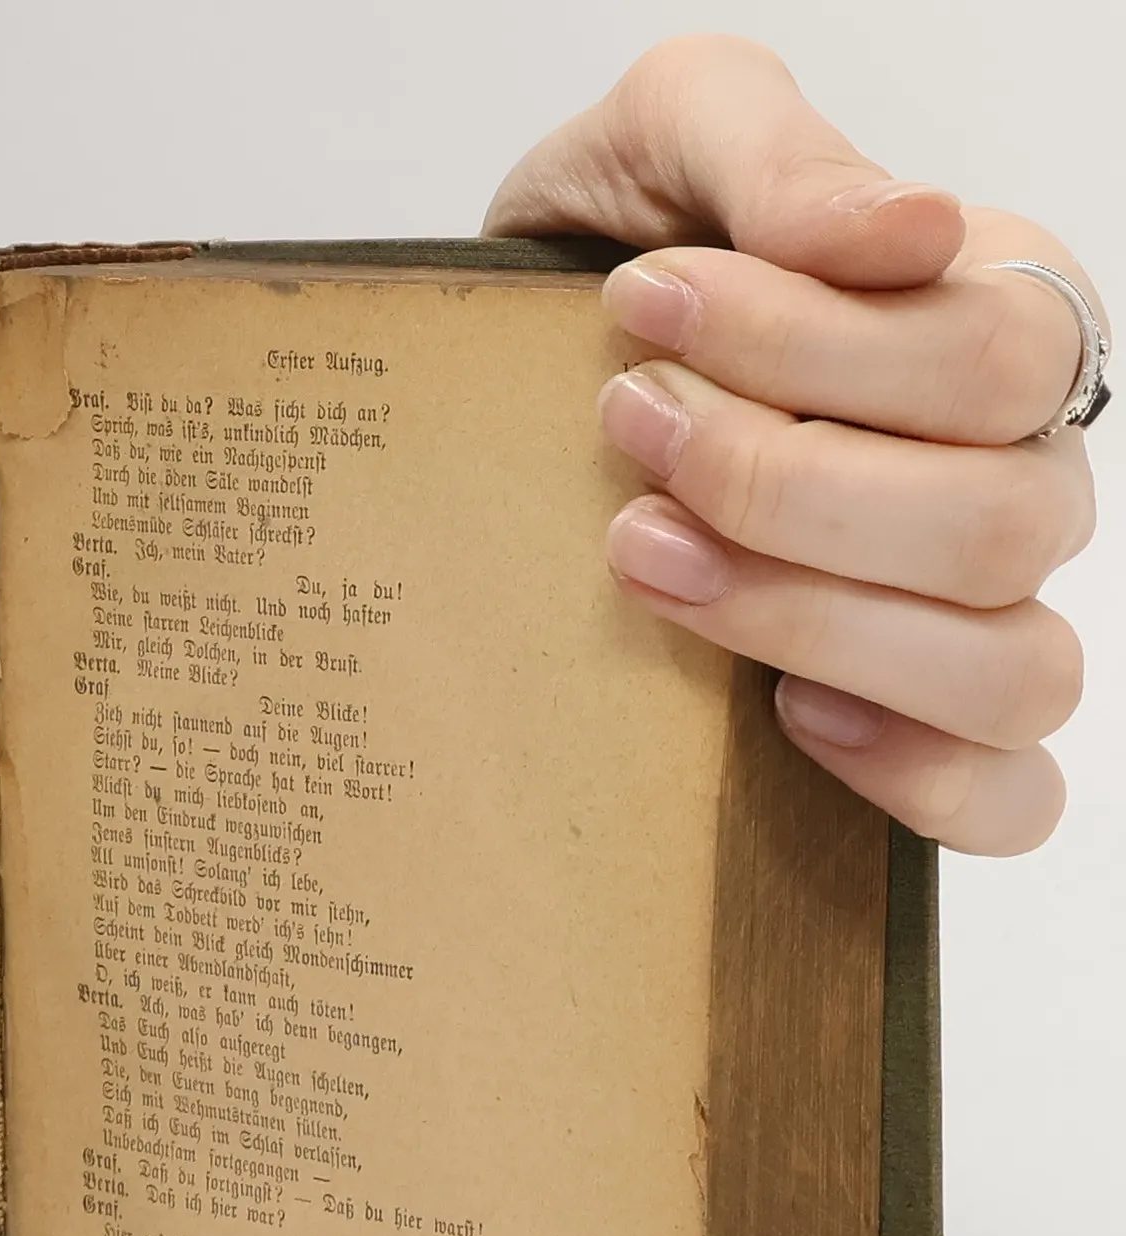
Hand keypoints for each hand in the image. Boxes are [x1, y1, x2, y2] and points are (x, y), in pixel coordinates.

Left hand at [488, 34, 1100, 855]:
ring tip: (644, 560)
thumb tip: (918, 229)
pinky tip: (784, 713)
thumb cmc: (618, 264)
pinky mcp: (922, 728)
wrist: (520, 388)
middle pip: (1002, 522)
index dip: (810, 346)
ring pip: (1014, 668)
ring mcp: (978, 612)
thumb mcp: (667, 142)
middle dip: (784, 491)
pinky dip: (915, 777)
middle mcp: (1014, 473)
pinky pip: (1009, 795)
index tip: (642, 309)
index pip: (987, 358)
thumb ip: (776, 153)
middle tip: (626, 436)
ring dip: (815, 624)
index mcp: (994, 324)